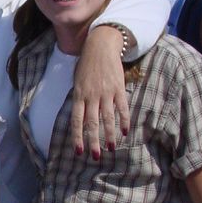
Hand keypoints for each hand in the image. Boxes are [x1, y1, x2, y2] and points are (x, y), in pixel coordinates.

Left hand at [71, 25, 129, 156]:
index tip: (78, 151)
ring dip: (109, 135)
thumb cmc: (86, 66)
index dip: (77, 137)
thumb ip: (79, 100)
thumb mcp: (77, 82)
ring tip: (110, 148)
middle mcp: (92, 96)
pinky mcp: (119, 88)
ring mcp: (106, 92)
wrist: (101, 46)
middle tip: (95, 157)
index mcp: (79, 95)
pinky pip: (122, 108)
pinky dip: (124, 120)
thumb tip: (81, 119)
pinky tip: (125, 132)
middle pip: (92, 123)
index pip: (77, 120)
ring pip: (108, 118)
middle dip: (93, 141)